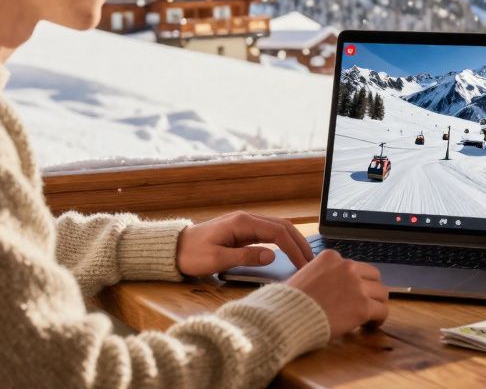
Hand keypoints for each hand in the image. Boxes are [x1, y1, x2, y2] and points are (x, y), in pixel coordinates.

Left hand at [175, 211, 313, 276]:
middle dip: (300, 243)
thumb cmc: (192, 255)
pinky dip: (284, 242)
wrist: (173, 249)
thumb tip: (272, 256)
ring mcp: (246, 224)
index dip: (293, 248)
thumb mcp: (216, 259)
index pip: (277, 233)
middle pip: (283, 227)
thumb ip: (244, 257)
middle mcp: (247, 219)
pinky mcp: (243, 232)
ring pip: (278, 228)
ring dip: (294, 242)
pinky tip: (290, 253)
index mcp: (242, 223)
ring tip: (305, 259)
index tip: (303, 265)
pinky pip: (270, 234)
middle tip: (312, 262)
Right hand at [287, 250, 389, 336]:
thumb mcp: (302, 276)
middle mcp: (347, 267)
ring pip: (382, 293)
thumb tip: (323, 286)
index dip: (355, 281)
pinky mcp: (363, 306)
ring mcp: (357, 286)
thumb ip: (318, 275)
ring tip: (370, 316)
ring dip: (377, 304)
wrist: (286, 317)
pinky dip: (379, 319)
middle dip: (370, 289)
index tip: (351, 294)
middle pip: (373, 276)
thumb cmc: (287, 301)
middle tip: (365, 303)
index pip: (354, 266)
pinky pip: (382, 311)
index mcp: (331, 258)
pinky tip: (371, 325)